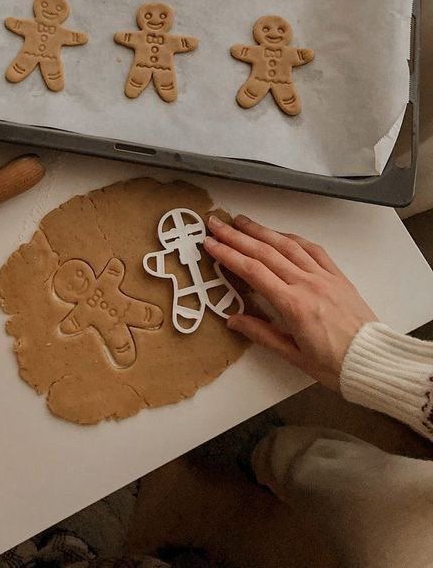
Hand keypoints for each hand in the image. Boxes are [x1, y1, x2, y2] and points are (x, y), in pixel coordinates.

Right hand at [204, 215, 376, 389]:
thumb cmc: (335, 364)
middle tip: (216, 223)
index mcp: (293, 305)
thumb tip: (233, 320)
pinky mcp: (337, 276)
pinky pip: (313, 250)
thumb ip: (261, 334)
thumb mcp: (293, 356)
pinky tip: (279, 234)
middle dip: (236, 236)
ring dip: (261, 231)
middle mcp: (307, 284)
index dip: (228, 255)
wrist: (374, 360)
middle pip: (265, 252)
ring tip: (241, 221)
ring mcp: (323, 276)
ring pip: (287, 245)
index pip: (253, 271)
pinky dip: (292, 238)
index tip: (211, 244)